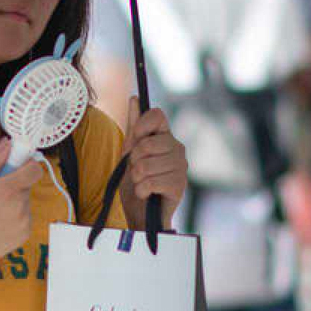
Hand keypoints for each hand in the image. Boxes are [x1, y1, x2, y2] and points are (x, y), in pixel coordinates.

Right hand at [0, 139, 43, 277]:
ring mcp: (24, 223)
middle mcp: (21, 208)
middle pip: (27, 184)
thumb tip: (7, 144)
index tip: (13, 163)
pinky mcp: (24, 235)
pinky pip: (24, 216)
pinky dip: (13, 214)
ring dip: (12, 199)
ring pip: (24, 200)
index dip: (25, 162)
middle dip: (13, 182)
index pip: (35, 169)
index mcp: (8, 192)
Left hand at [120, 96, 187, 229]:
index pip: (157, 114)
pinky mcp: (179, 185)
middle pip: (146, 143)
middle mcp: (177, 148)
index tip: (136, 138)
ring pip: (145, 165)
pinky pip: (150, 182)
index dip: (142, 125)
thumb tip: (135, 98)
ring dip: (136, 178)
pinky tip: (147, 194)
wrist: (140, 212)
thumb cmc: (136, 181)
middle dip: (134, 160)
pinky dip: (141, 190)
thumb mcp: (130, 152)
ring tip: (143, 183)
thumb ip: (134, 126)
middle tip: (138, 171)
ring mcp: (181, 167)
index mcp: (165, 137)